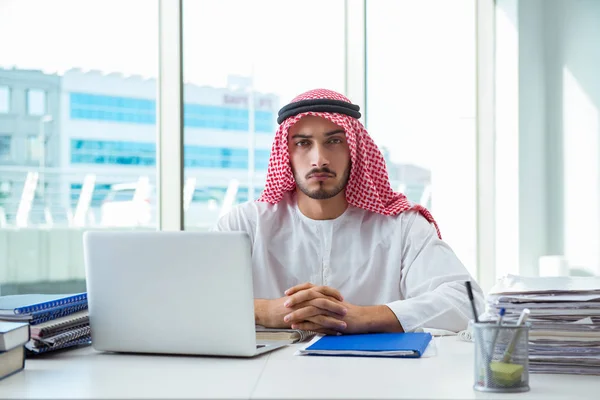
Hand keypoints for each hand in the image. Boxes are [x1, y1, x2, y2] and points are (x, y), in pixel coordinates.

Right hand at [254, 283, 346, 329]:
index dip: (332, 293)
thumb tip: (314, 299)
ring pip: (322, 313)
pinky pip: (315, 324)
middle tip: (346, 311)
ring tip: (343, 325)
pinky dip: (326, 329)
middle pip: (324, 300)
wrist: (267, 312)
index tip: (341, 298)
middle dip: (336, 306)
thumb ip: (304, 298)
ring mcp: (302, 308)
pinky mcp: (300, 319)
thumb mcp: (294, 298)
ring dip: (334, 319)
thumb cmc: (279, 306)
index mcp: (304, 292)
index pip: (322, 289)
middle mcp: (304, 298)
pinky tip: (332, 333)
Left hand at [285, 283, 403, 333]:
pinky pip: (317, 322)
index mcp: (327, 294)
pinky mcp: (333, 320)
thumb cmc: (348, 313)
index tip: (287, 292)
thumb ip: (321, 303)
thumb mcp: (333, 304)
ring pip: (311, 309)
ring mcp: (330, 310)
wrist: (363, 318)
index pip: (310, 287)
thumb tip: (308, 303)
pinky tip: (297, 326)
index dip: (298, 289)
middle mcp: (328, 299)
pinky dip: (306, 324)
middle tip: (284, 304)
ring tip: (287, 319)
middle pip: (309, 295)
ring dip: (298, 314)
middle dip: (295, 299)